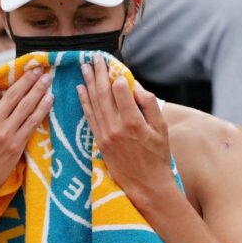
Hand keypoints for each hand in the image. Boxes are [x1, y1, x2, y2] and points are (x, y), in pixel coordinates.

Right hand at [0, 66, 52, 214]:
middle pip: (13, 94)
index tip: (6, 86)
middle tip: (38, 68)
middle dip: (27, 79)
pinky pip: (32, 122)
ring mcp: (4, 133)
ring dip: (39, 89)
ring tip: (47, 78)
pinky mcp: (16, 145)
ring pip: (25, 105)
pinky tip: (49, 99)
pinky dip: (42, 109)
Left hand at [77, 54, 174, 215]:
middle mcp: (115, 127)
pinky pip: (89, 117)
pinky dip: (84, 101)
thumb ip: (149, 104)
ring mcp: (104, 135)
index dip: (117, 76)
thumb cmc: (157, 156)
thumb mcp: (161, 128)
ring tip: (84, 66)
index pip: (120, 90)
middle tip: (94, 57)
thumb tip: (135, 87)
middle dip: (98, 73)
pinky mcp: (99, 142)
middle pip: (103, 93)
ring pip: (94, 103)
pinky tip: (80, 89)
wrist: (146, 185)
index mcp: (132, 122)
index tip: (116, 68)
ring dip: (88, 83)